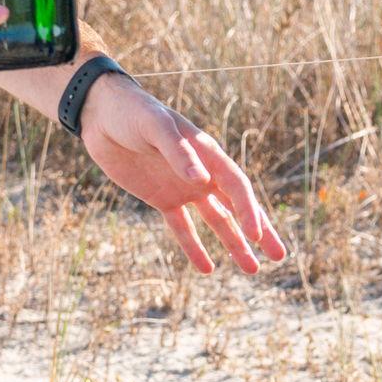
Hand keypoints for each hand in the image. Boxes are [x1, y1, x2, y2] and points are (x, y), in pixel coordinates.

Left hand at [78, 78, 286, 272]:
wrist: (102, 114)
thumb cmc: (133, 112)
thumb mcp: (154, 126)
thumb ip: (178, 151)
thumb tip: (201, 180)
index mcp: (207, 153)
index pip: (236, 186)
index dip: (249, 211)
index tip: (256, 236)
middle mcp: (202, 173)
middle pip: (238, 206)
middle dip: (259, 231)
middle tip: (279, 255)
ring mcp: (183, 187)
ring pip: (217, 220)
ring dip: (234, 243)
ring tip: (252, 269)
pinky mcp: (162, 198)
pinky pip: (182, 227)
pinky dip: (194, 247)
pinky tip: (207, 268)